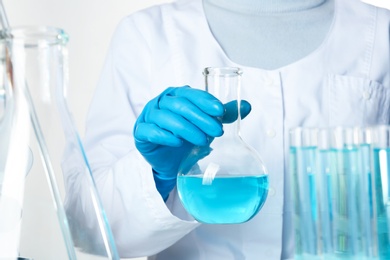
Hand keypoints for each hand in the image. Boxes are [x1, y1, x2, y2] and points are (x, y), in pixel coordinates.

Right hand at [134, 86, 250, 198]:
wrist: (170, 159)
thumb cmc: (187, 135)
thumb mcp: (206, 123)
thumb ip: (223, 114)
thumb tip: (246, 106)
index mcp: (177, 95)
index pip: (191, 93)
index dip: (205, 100)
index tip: (220, 110)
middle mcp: (162, 102)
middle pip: (180, 105)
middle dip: (200, 117)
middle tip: (217, 131)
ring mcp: (149, 116)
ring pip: (166, 117)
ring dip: (186, 128)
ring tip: (202, 140)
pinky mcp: (141, 132)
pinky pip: (150, 131)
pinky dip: (164, 136)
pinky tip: (177, 142)